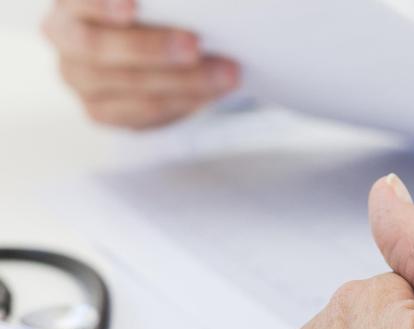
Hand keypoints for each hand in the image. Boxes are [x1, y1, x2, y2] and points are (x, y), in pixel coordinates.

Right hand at [42, 0, 239, 128]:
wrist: (148, 46)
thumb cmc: (152, 12)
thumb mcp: (156, 3)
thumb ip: (163, 3)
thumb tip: (198, 5)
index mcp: (72, 1)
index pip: (80, 1)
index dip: (103, 4)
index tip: (132, 6)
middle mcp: (66, 37)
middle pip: (100, 47)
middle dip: (153, 47)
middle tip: (195, 46)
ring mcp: (80, 78)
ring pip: (130, 85)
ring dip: (184, 80)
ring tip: (225, 74)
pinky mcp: (101, 110)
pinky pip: (145, 111)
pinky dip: (184, 100)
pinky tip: (211, 92)